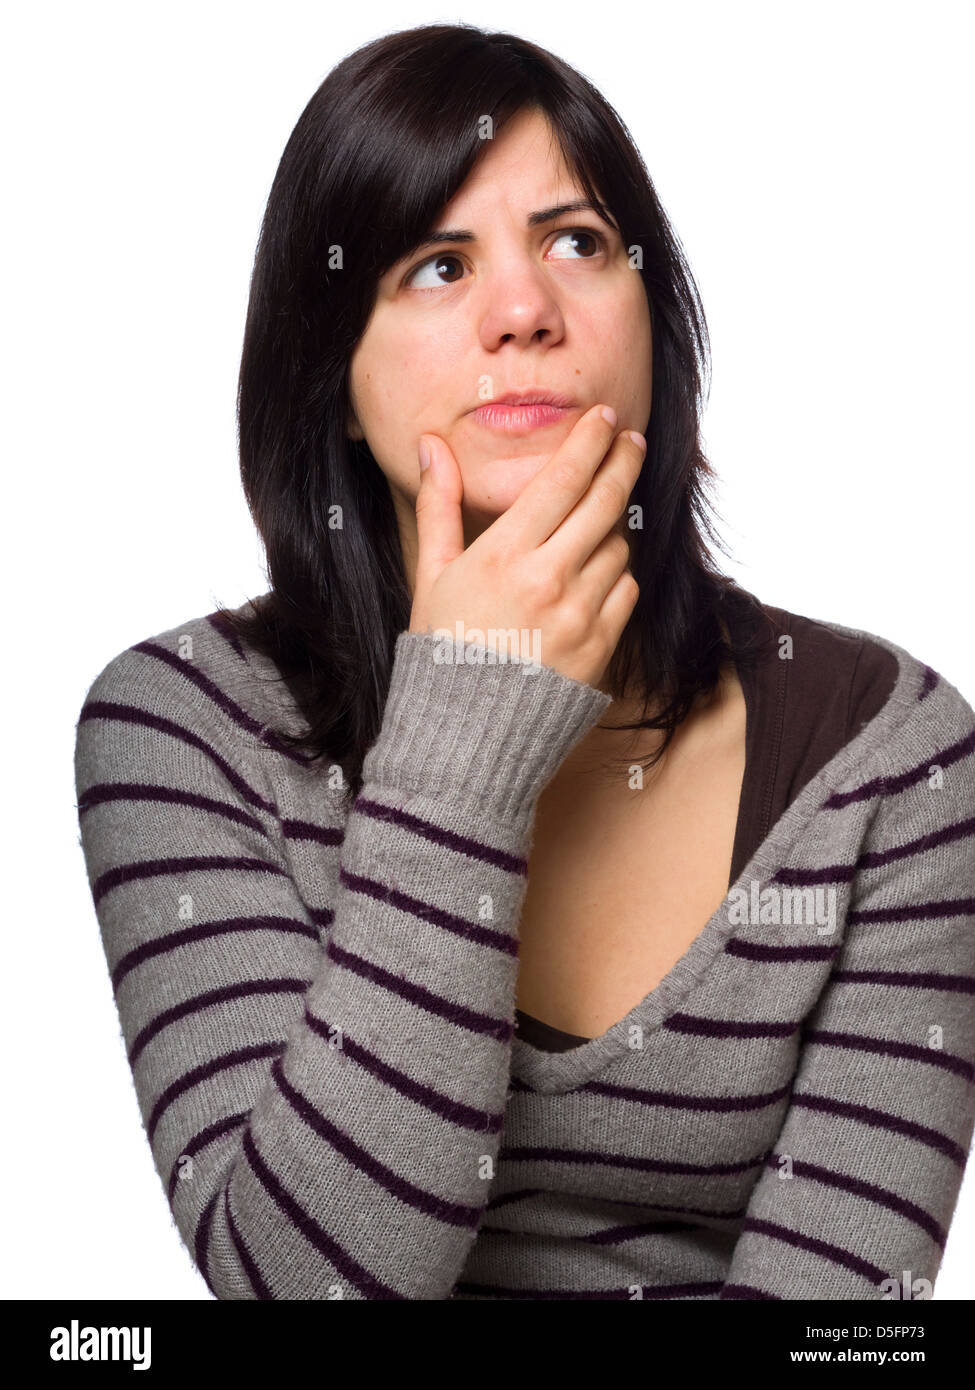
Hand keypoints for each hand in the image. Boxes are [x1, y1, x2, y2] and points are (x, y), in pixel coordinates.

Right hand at [408, 404, 644, 686]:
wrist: (468, 734)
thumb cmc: (442, 651)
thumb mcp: (431, 575)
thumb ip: (440, 505)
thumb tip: (432, 445)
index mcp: (504, 555)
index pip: (562, 479)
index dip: (590, 442)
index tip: (604, 419)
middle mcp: (548, 579)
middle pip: (604, 502)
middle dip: (623, 462)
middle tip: (631, 441)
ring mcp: (580, 613)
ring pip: (617, 547)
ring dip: (611, 529)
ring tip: (593, 527)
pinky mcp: (601, 645)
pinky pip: (625, 590)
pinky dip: (616, 576)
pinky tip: (594, 576)